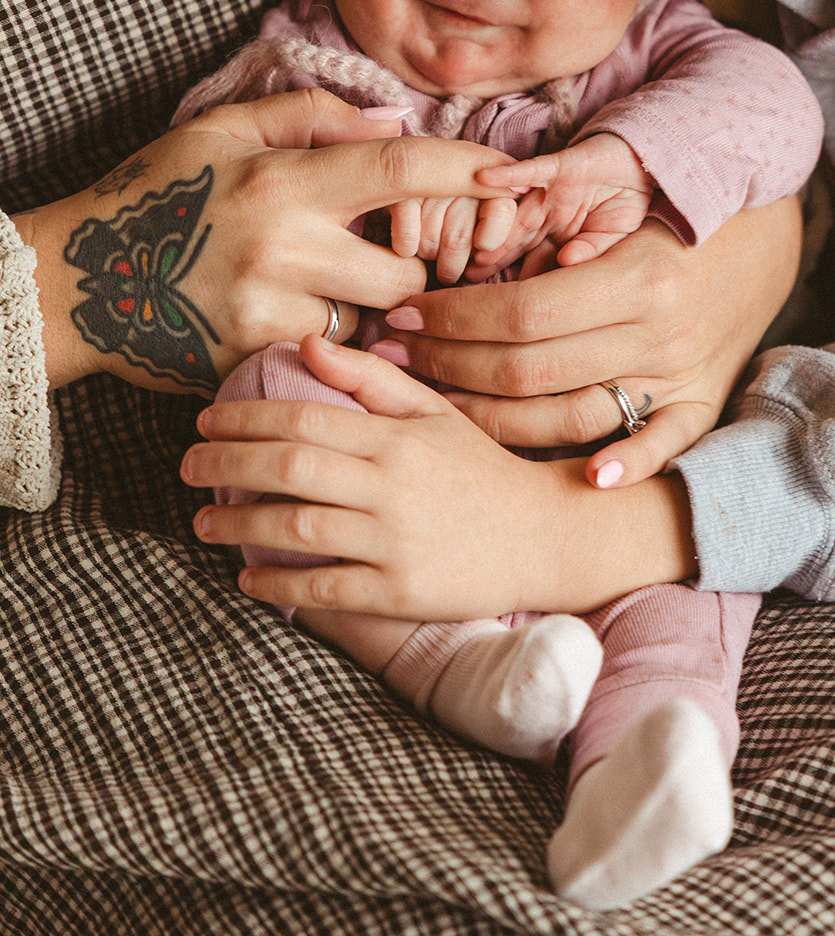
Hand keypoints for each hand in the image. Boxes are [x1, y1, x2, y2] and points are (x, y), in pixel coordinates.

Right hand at [15, 90, 514, 394]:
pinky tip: (302, 320)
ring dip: (372, 309)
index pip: (399, 168)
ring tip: (335, 288)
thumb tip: (394, 122)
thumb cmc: (158, 192)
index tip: (512, 177)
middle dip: (418, 268)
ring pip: (371, 321)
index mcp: (285, 178)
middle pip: (407, 270)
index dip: (464, 171)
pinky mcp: (254, 357)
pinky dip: (330, 340)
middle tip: (405, 258)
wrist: (80, 280)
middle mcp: (285, 245)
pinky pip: (327, 355)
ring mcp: (269, 309)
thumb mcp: (224, 129)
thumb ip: (312, 115)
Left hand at [181, 336, 695, 618]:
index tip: (205, 419)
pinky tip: (247, 580)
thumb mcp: (436, 413)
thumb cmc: (484, 470)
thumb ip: (373, 378)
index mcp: (397, 436)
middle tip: (185, 466)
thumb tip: (310, 343)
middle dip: (224, 464)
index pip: (304, 416)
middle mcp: (392, 485)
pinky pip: (323, 588)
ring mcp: (395, 541)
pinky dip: (276, 585)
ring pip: (295, 528)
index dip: (245, 416)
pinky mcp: (400, 592)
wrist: (548, 536)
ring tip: (204, 521)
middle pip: (288, 466)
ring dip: (238, 524)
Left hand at [370, 194, 803, 485]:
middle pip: (533, 370)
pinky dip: (625, 466)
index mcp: (637, 275)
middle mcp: (659, 335)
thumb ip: (554, 177)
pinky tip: (581, 481)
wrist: (769, 227)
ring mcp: (682, 375)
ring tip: (435, 404)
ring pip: (573, 418)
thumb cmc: (680, 196)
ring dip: (495, 420)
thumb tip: (483, 178)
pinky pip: (662, 447)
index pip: (523, 312)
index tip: (404, 312)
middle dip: (451, 368)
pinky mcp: (702, 401)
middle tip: (396, 359)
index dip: (453, 317)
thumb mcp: (623, 174)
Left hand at [469, 133, 652, 278]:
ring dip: (493, 224)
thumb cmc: (627, 199)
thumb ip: (593, 249)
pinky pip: (531, 169)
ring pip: (517, 210)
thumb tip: (568, 262)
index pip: (534, 261)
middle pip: (516, 239)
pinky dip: (509, 174)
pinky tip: (484, 178)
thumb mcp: (615, 235)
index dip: (515, 279)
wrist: (641, 159)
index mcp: (560, 236)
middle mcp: (549, 215)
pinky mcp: (559, 166)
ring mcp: (551, 191)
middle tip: (466, 273)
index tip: (489, 301)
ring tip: (471, 240)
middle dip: (493, 255)